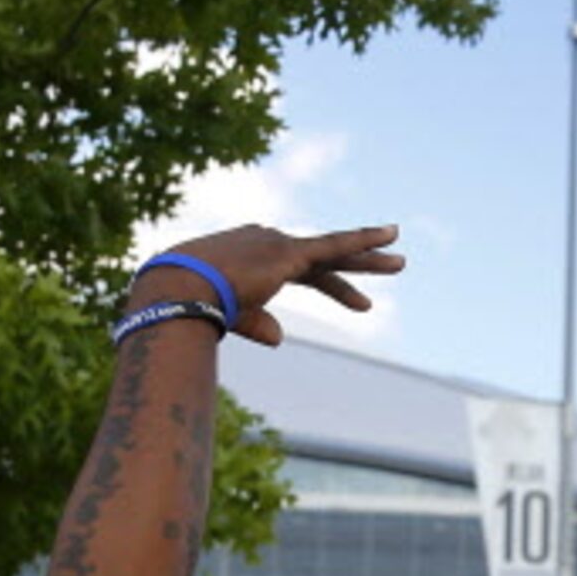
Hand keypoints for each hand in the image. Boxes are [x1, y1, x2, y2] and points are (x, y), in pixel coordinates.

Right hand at [134, 224, 404, 346]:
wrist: (175, 290)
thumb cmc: (190, 305)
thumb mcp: (230, 318)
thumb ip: (258, 325)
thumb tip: (283, 339)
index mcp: (254, 255)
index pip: (301, 270)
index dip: (329, 284)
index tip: (354, 300)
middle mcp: (269, 243)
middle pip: (323, 257)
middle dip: (357, 262)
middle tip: (391, 264)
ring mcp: (279, 245)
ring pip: (335, 251)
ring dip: (369, 258)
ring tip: (401, 263)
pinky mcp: (289, 253)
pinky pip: (335, 245)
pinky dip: (363, 240)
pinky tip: (390, 235)